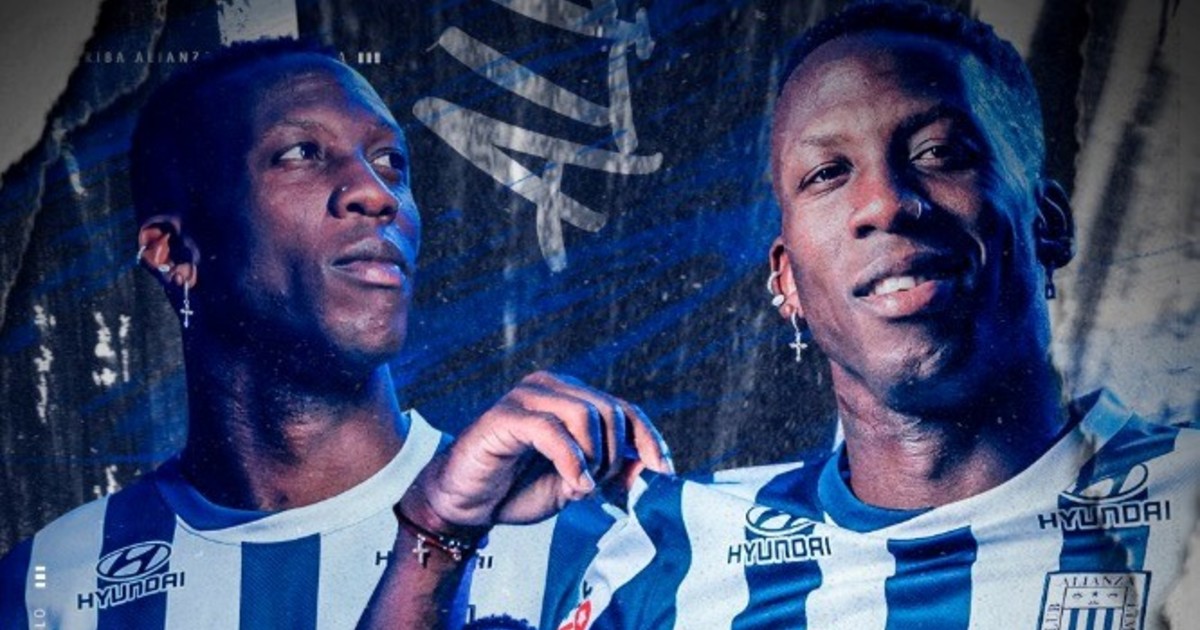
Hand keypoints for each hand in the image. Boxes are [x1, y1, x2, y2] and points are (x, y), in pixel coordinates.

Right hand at [400, 371, 672, 534]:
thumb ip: (609, 470)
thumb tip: (646, 464)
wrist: (466, 504)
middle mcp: (550, 387)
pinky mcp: (504, 416)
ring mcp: (525, 397)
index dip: (649, 438)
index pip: (624, 409)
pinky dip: (571, 462)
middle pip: (610, 411)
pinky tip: (573, 485)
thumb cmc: (517, 488)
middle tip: (596, 488)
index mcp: (570, 397)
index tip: (664, 471)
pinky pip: (552, 431)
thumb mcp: (576, 484)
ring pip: (585, 415)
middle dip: (613, 456)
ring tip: (580, 487)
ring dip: (593, 459)